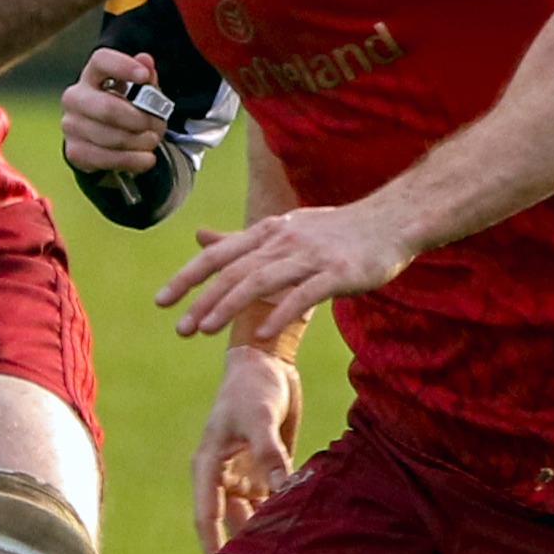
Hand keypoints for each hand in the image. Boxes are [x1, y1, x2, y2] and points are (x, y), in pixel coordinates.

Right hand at [61, 48, 166, 173]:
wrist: (102, 138)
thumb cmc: (123, 106)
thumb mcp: (138, 91)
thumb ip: (145, 78)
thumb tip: (146, 61)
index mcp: (92, 74)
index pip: (102, 61)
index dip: (123, 66)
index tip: (144, 76)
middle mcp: (75, 97)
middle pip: (108, 108)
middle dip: (139, 120)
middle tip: (156, 125)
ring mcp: (71, 125)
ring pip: (110, 137)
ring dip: (139, 142)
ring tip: (152, 140)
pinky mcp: (74, 151)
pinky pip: (106, 159)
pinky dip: (132, 160)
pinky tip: (146, 158)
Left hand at [157, 202, 414, 340]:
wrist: (392, 221)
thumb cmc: (335, 231)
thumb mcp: (283, 229)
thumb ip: (241, 240)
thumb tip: (199, 238)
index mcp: (269, 232)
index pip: (219, 255)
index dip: (188, 277)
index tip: (161, 301)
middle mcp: (284, 240)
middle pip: (235, 270)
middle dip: (203, 300)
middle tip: (179, 329)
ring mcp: (311, 256)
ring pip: (262, 280)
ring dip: (230, 305)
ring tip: (206, 330)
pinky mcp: (338, 273)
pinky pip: (304, 294)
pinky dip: (281, 312)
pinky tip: (263, 333)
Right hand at [192, 346, 302, 553]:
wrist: (267, 363)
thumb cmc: (252, 387)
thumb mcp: (259, 417)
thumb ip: (270, 454)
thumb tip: (282, 490)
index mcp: (208, 467)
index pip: (207, 516)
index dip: (214, 547)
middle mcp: (224, 477)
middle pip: (233, 523)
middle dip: (245, 548)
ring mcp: (245, 475)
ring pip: (256, 515)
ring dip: (269, 531)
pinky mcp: (267, 470)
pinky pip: (275, 499)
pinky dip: (286, 512)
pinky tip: (305, 530)